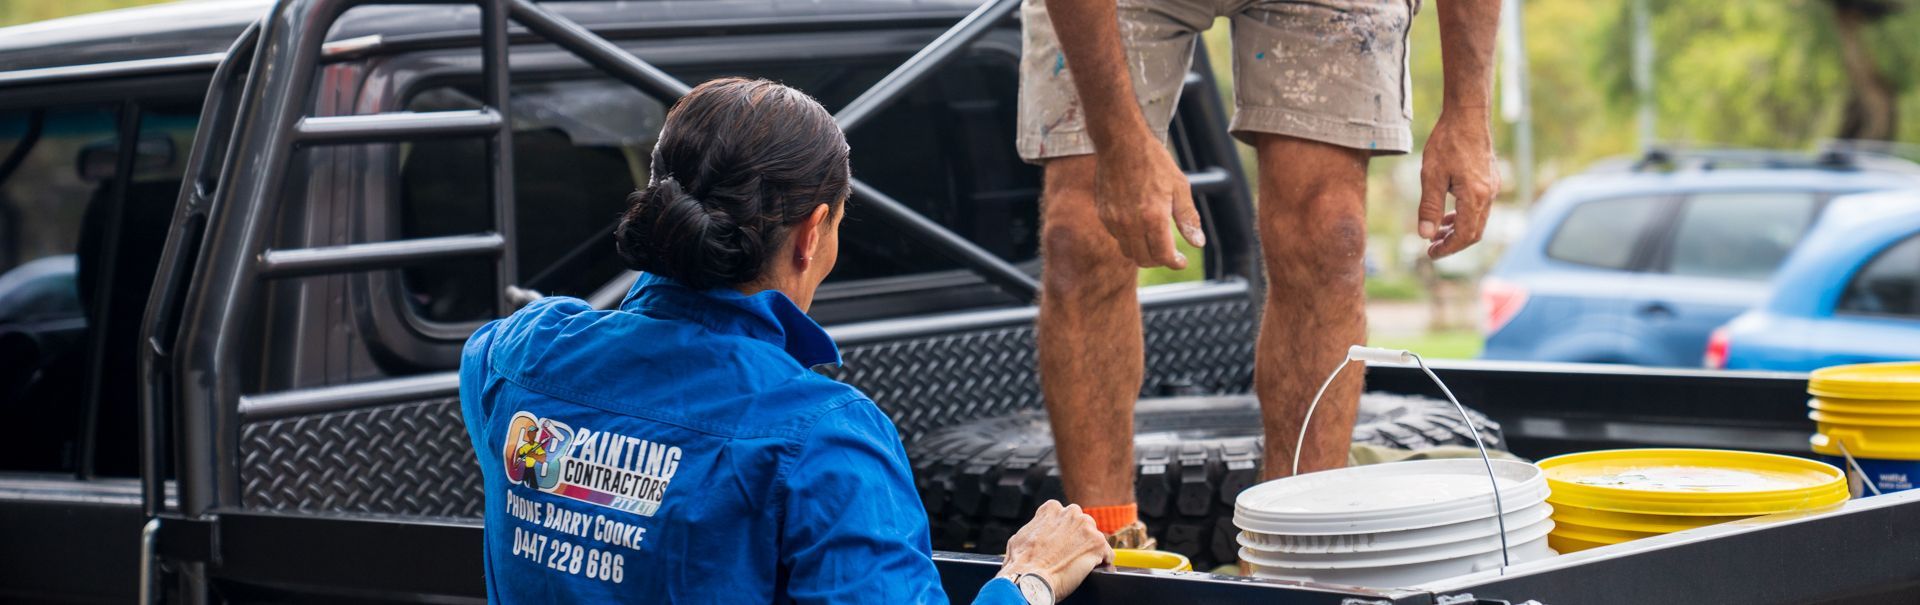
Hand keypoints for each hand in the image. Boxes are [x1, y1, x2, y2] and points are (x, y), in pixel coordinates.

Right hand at [998, 500, 1113, 600]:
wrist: (1031, 580)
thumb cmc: (1022, 564)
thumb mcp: (1020, 537)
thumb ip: (1036, 528)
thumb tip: (1039, 534)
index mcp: (1052, 509)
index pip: (1065, 517)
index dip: (1064, 532)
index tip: (1062, 544)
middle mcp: (1071, 513)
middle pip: (1083, 525)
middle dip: (1079, 539)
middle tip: (1070, 556)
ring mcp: (1087, 527)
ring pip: (1095, 539)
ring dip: (1090, 551)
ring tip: (1079, 566)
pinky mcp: (1098, 544)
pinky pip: (1107, 554)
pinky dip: (1103, 564)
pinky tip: (1092, 571)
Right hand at [1094, 135, 1204, 268]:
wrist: (1121, 143)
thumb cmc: (1154, 162)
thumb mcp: (1179, 186)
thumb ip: (1188, 218)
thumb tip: (1198, 243)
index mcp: (1153, 217)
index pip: (1163, 255)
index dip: (1174, 262)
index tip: (1181, 261)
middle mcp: (1131, 223)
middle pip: (1144, 259)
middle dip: (1160, 260)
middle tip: (1169, 253)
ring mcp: (1114, 220)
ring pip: (1129, 252)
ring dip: (1143, 252)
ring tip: (1155, 241)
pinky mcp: (1103, 215)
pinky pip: (1118, 237)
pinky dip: (1130, 239)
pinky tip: (1138, 225)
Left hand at [1417, 108, 1498, 258]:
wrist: (1468, 116)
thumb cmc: (1447, 142)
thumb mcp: (1431, 176)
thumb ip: (1430, 207)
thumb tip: (1425, 235)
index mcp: (1475, 197)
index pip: (1464, 236)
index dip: (1447, 248)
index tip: (1430, 253)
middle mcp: (1488, 195)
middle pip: (1474, 232)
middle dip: (1453, 243)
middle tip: (1431, 247)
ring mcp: (1492, 187)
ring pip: (1478, 220)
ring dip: (1458, 230)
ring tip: (1437, 233)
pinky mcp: (1490, 180)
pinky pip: (1480, 207)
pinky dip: (1464, 216)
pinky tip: (1449, 214)